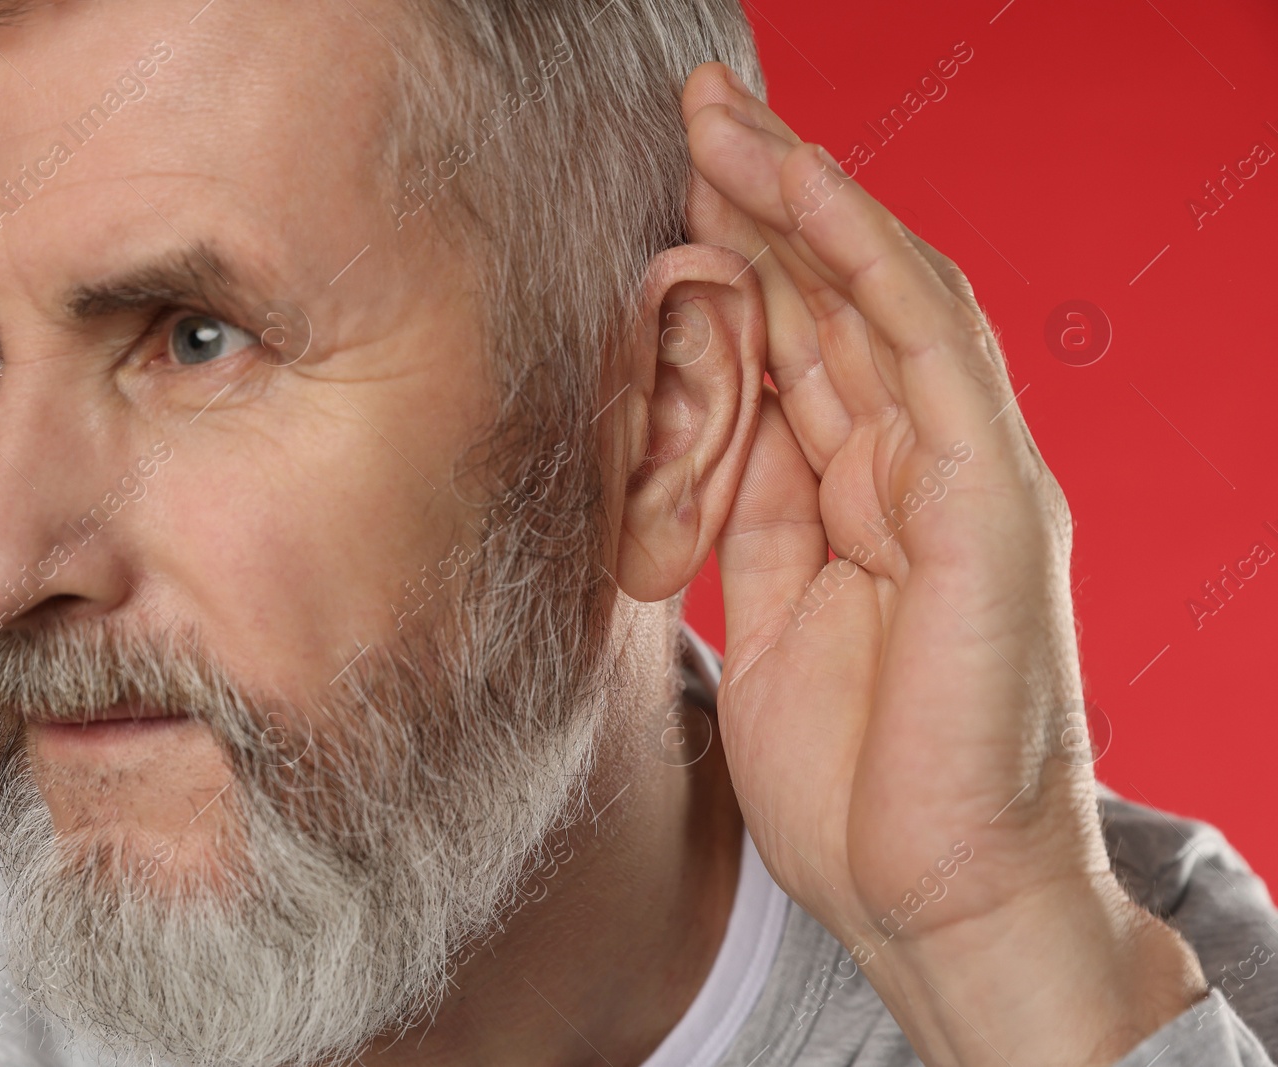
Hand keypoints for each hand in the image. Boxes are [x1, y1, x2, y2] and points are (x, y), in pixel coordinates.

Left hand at [681, 63, 1205, 1065]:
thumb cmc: (861, 783)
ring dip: (807, 201)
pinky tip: (813, 191)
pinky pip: (930, 355)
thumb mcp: (774, 618)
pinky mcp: (990, 507)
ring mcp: (966, 480)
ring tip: (729, 120)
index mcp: (868, 499)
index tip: (667, 189)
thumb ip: (757, 512)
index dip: (739, 259)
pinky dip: (871, 264)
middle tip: (694, 111)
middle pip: (841, 301)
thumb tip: (707, 419)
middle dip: (764, 200)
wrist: (938, 900)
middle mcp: (923, 469)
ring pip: (888, 300)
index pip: (804, 344)